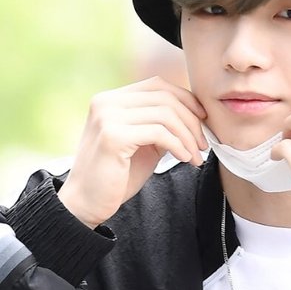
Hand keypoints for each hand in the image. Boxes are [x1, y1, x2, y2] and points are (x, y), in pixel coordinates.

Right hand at [58, 76, 207, 227]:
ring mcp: (107, 117)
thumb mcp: (143, 143)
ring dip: (188, 136)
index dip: (186, 100)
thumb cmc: (117, 176)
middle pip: (165, 97)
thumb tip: (195, 114)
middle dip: (192, 121)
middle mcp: (107, 102)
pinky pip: (159, 133)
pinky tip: (185, 159)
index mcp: (111, 99)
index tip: (203, 120)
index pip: (158, 85)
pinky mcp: (113, 136)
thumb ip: (160, 125)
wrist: (87, 203)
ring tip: (196, 156)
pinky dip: (178, 145)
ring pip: (166, 114)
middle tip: (203, 145)